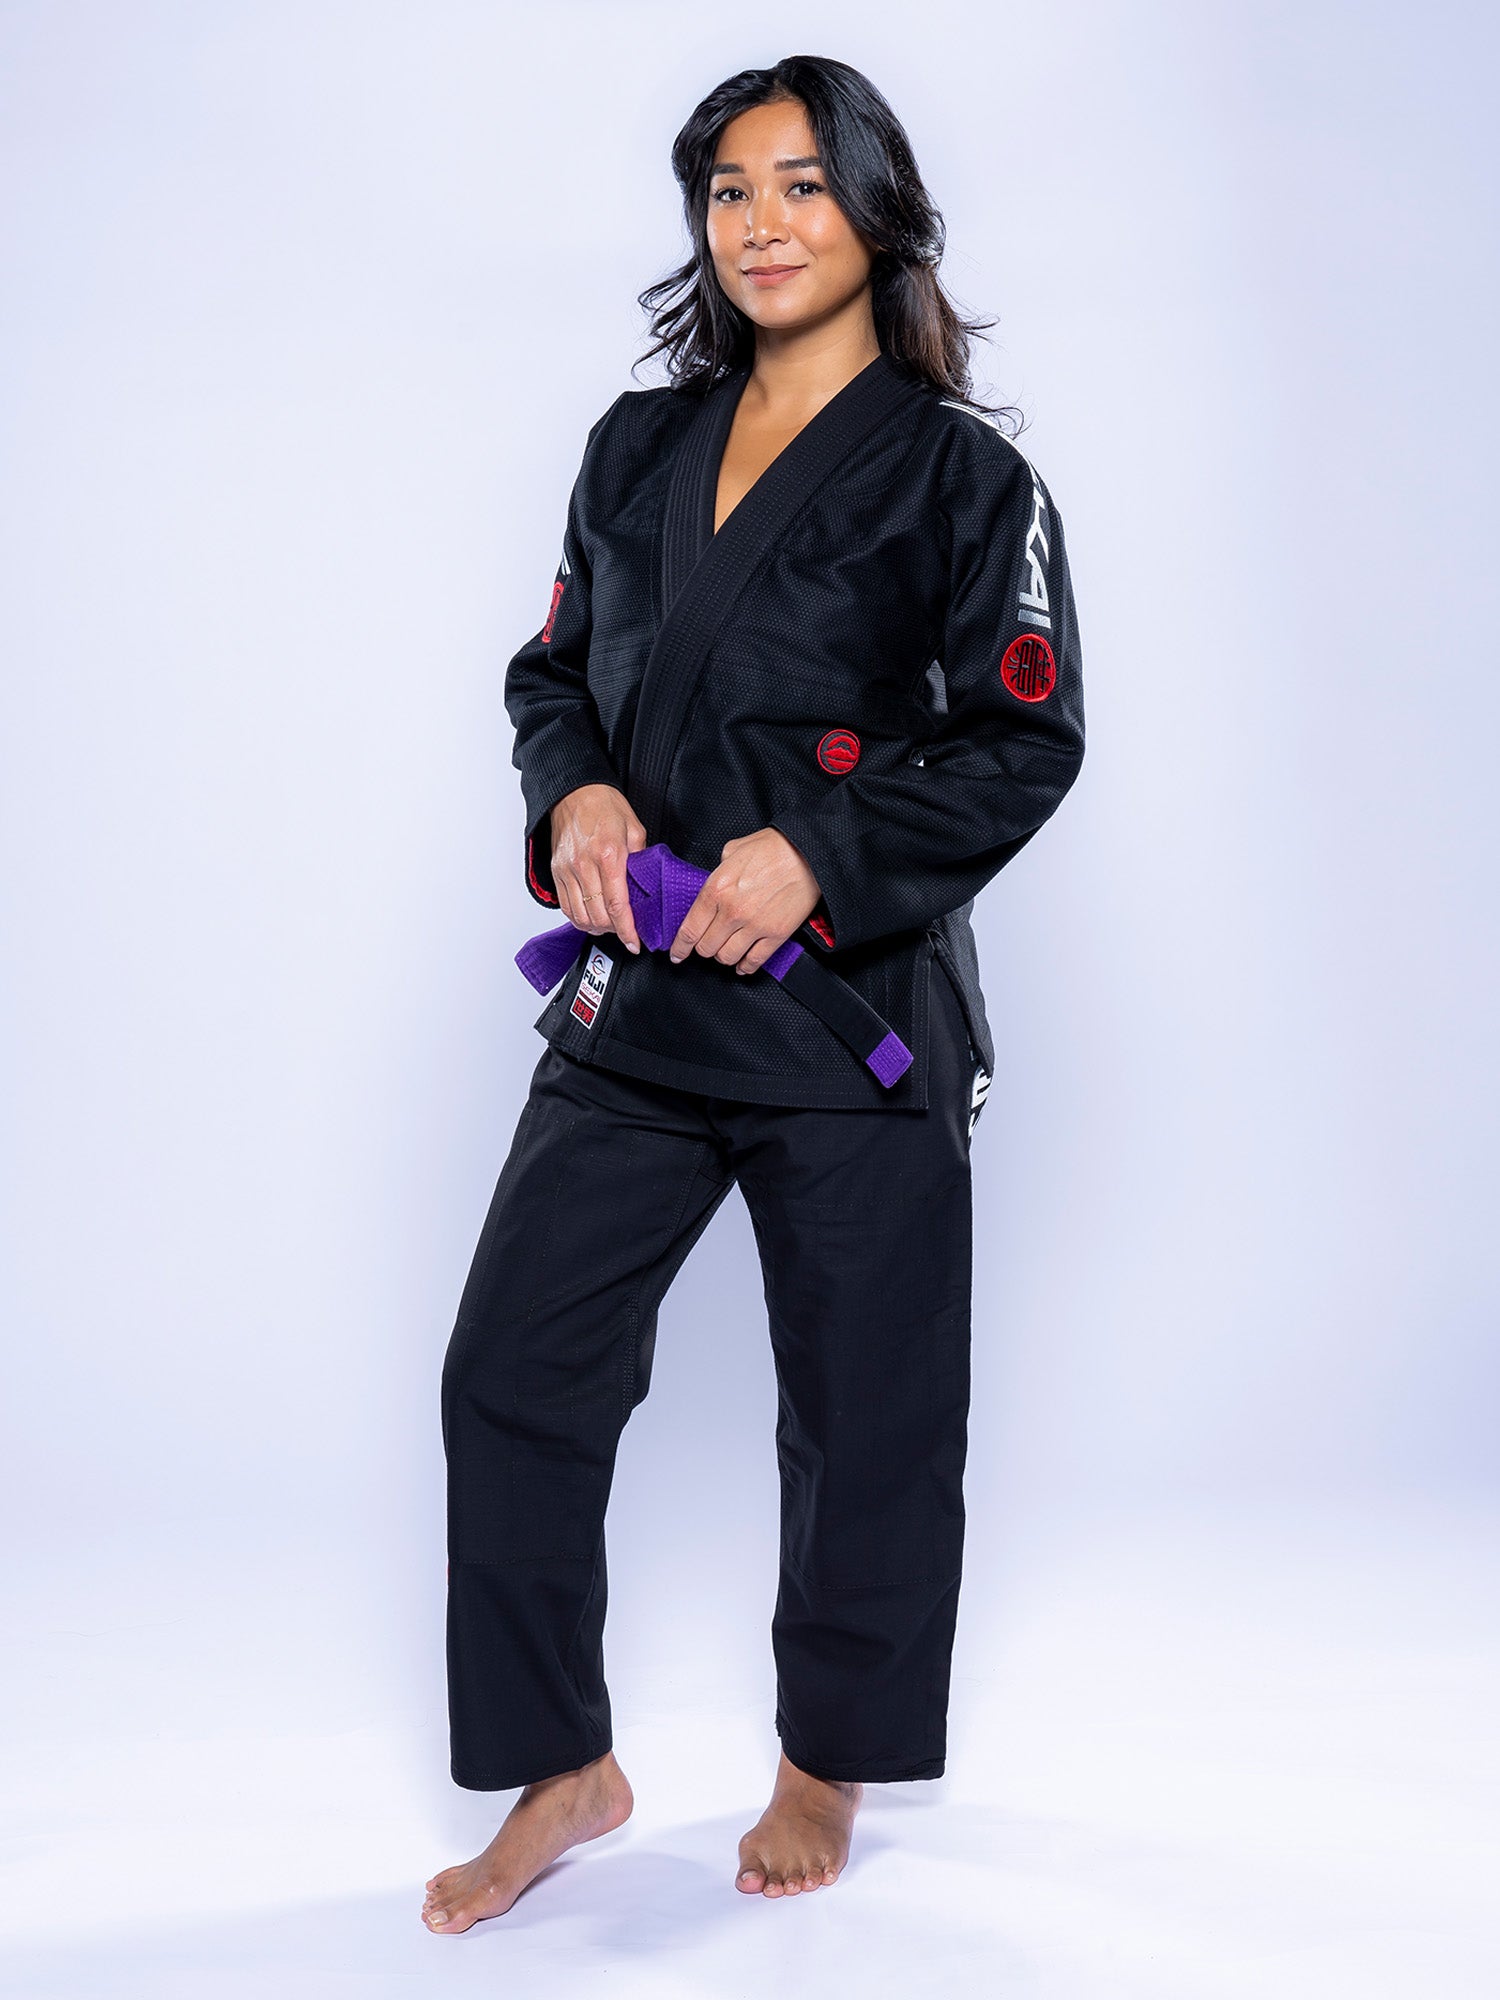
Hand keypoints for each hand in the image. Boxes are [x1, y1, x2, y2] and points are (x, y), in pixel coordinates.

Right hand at [548, 784, 647, 952]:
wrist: (574, 792)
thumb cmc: (604, 806)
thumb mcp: (634, 828)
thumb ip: (641, 860)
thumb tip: (646, 885)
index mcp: (609, 855)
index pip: (618, 905)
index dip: (627, 930)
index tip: (634, 942)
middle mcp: (584, 866)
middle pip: (598, 916)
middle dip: (614, 930)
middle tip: (626, 930)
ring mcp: (567, 870)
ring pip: (580, 916)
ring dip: (596, 928)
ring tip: (609, 926)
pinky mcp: (557, 872)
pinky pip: (566, 906)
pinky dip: (579, 919)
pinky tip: (591, 917)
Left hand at [668, 828, 821, 974]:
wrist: (809, 852)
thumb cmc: (774, 847)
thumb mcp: (733, 851)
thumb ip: (718, 872)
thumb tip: (715, 885)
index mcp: (717, 889)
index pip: (690, 929)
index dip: (680, 947)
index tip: (676, 954)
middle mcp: (732, 912)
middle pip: (706, 948)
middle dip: (703, 948)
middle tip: (707, 944)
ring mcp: (754, 926)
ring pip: (727, 957)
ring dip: (724, 956)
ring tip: (726, 950)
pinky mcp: (776, 934)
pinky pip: (754, 961)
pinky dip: (746, 966)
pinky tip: (743, 964)